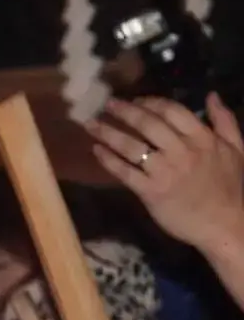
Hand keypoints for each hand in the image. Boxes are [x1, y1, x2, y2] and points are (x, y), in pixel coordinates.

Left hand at [88, 95, 243, 252]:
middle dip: (124, 111)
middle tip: (107, 104)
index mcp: (202, 138)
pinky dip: (109, 160)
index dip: (150, 102)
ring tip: (91, 124)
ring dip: (109, 132)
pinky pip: (125, 172)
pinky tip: (96, 150)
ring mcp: (164, 171)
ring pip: (132, 146)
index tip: (135, 100)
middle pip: (147, 124)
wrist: (225, 224)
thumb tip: (211, 95)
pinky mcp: (151, 191)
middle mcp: (182, 150)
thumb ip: (225, 121)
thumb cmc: (231, 187)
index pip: (171, 111)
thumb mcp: (238, 148)